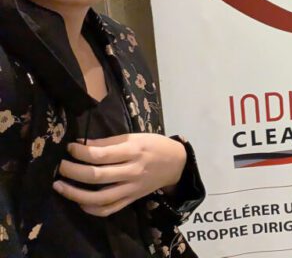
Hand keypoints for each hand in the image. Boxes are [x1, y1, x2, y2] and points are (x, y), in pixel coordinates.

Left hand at [53, 133, 186, 216]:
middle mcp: (132, 172)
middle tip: (60, 166)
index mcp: (133, 151)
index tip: (70, 147)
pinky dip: (91, 208)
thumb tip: (83, 144)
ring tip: (60, 186)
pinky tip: (79, 201)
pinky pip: (109, 209)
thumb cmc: (154, 145)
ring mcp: (131, 189)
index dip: (81, 152)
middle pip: (97, 176)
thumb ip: (109, 141)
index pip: (101, 155)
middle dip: (73, 171)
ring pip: (100, 198)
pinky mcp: (132, 199)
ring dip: (75, 194)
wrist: (175, 163)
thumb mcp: (135, 137)